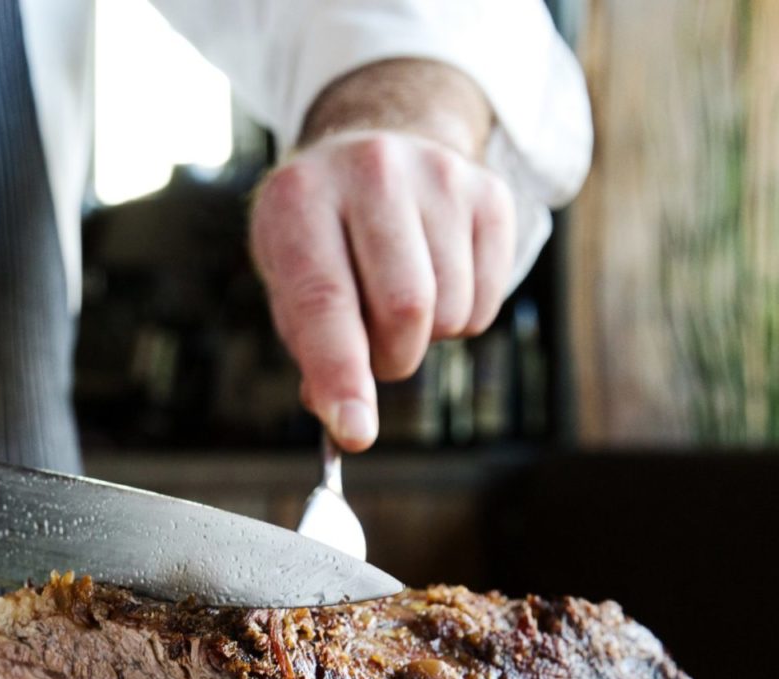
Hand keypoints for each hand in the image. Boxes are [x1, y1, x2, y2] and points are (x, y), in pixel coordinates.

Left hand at [249, 63, 515, 451]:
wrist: (373, 145)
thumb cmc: (320, 233)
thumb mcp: (288, 277)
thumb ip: (310, 347)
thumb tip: (345, 418)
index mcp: (300, 198)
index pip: (325, 301)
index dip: (341, 374)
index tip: (356, 432)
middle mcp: (371, 171)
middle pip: (405, 310)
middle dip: (390, 357)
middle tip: (372, 347)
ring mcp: (438, 174)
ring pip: (451, 312)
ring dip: (426, 337)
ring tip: (399, 300)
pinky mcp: (490, 191)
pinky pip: (487, 303)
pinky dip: (461, 317)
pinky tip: (436, 278)